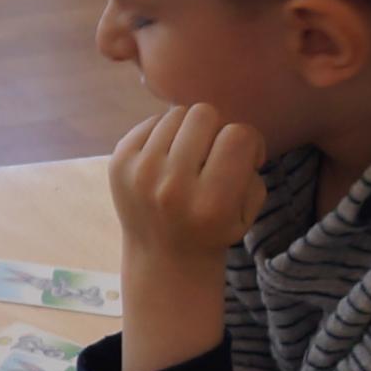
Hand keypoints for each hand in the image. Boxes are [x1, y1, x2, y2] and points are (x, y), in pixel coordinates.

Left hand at [106, 100, 267, 272]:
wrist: (163, 256)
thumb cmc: (214, 229)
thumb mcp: (248, 211)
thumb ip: (250, 169)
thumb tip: (229, 133)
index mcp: (211, 204)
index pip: (238, 136)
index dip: (250, 143)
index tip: (245, 160)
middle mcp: (172, 187)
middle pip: (204, 114)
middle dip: (216, 130)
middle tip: (213, 155)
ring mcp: (140, 173)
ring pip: (177, 113)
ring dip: (189, 131)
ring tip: (189, 157)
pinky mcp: (119, 163)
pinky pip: (151, 121)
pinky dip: (164, 134)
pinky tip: (167, 159)